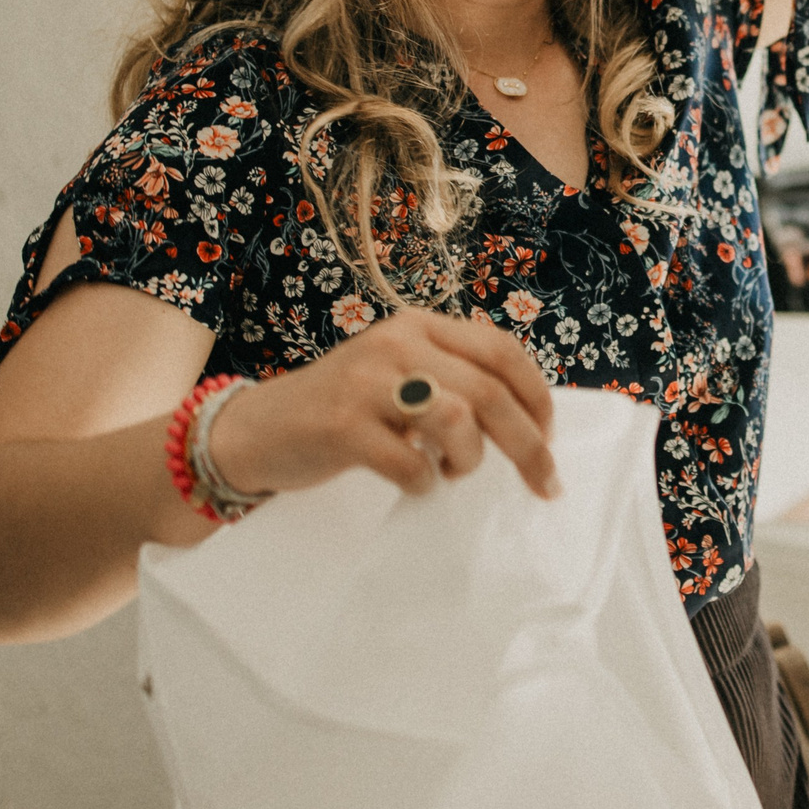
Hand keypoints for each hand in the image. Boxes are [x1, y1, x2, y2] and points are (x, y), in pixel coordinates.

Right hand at [210, 308, 561, 501]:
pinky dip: (425, 483)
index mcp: (420, 326)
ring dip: (469, 460)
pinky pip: (411, 463)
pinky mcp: (342, 426)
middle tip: (543, 483)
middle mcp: (397, 343)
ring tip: (451, 472)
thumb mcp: (400, 372)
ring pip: (457, 419)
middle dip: (528, 444)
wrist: (260, 428)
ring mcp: (367, 382)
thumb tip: (528, 421)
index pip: (501, 350)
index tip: (549, 436)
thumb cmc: (346, 408)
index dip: (537, 397)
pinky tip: (415, 482)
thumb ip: (452, 379)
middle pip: (489, 391)